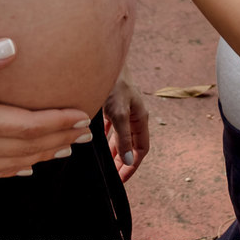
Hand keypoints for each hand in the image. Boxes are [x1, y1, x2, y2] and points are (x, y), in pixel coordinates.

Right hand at [0, 39, 92, 180]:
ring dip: (39, 157)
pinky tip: (19, 169)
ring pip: (8, 164)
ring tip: (64, 150)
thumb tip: (11, 47)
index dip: (57, 122)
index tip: (81, 116)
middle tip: (86, 135)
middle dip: (58, 140)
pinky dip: (9, 171)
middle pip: (24, 148)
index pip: (25, 126)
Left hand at [103, 66, 148, 181]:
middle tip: (112, 177)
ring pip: (120, 137)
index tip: (122, 180)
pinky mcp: (112, 105)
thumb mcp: (119, 114)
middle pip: (130, 145)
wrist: (104, 59)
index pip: (141, 149)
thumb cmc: (115, 84)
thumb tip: (129, 161)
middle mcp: (133, 116)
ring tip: (106, 166)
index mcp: (140, 119)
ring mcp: (123, 110)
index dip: (133, 165)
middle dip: (123, 162)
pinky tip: (98, 143)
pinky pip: (111, 128)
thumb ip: (123, 138)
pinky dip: (106, 138)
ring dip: (114, 152)